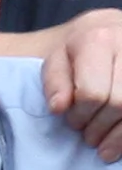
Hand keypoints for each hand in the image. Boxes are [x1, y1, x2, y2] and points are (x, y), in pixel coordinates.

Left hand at [44, 8, 121, 162]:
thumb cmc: (77, 51)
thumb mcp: (56, 61)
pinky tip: (117, 141)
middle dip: (99, 126)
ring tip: (102, 140)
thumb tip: (59, 108)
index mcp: (99, 39)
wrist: (107, 28)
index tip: (72, 120)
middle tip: (87, 133)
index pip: (92, 93)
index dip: (80, 115)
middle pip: (118, 103)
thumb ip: (54, 84)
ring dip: (117, 133)